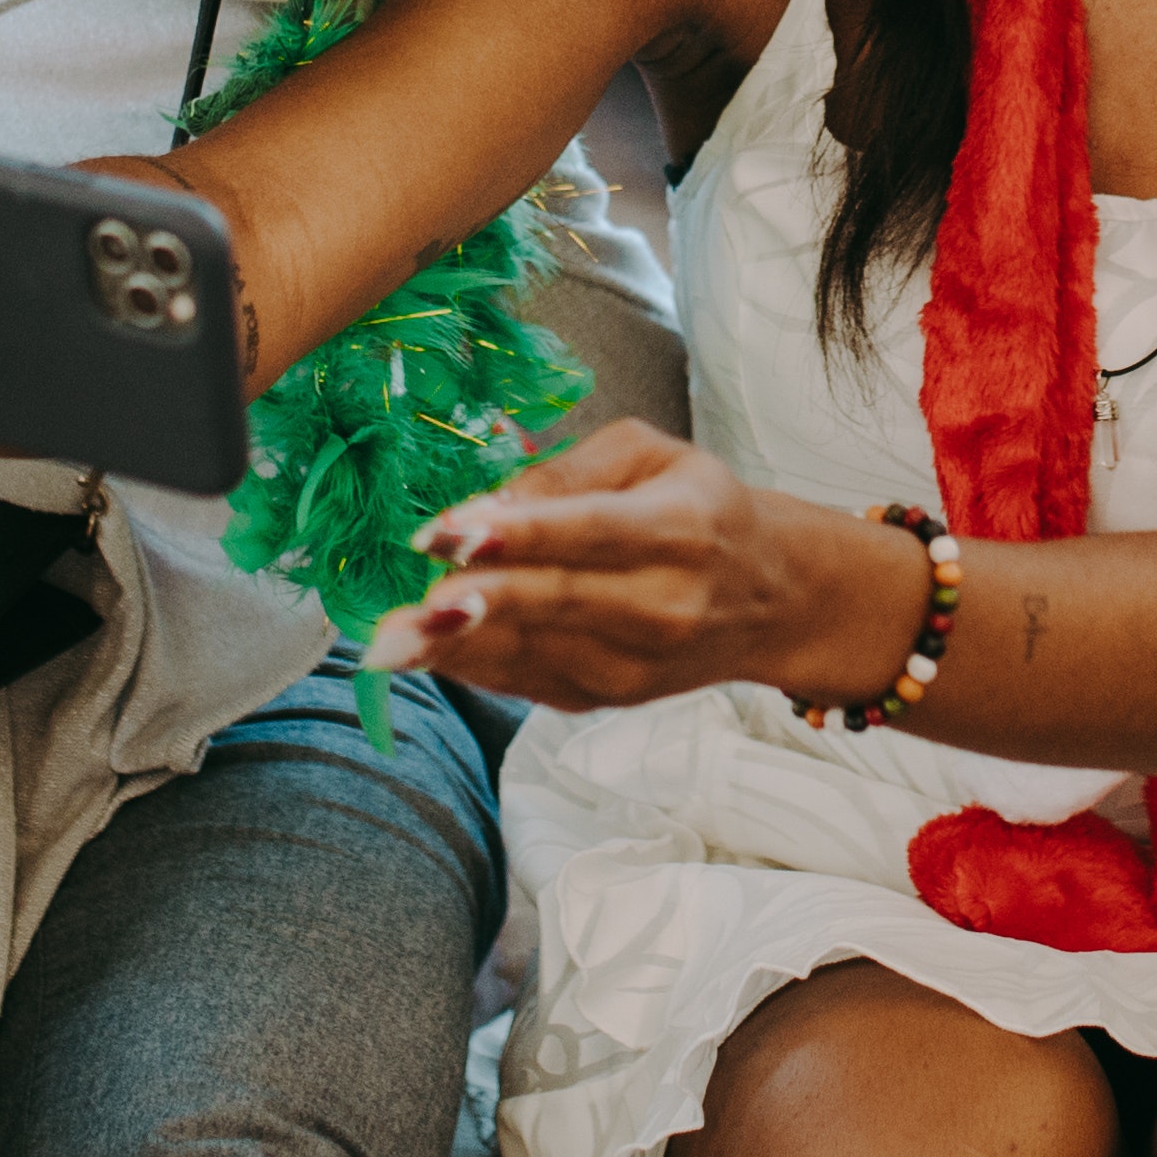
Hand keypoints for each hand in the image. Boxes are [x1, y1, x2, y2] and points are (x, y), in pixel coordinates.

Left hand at [370, 419, 927, 712]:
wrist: (769, 600)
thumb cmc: (698, 508)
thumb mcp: (650, 457)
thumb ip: (570, 472)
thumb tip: (490, 505)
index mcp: (680, 530)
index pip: (590, 532)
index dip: (516, 535)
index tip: (444, 535)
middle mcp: (664, 606)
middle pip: (557, 604)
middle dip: (474, 607)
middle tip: (401, 613)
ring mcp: (634, 665)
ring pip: (533, 655)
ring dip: (454, 650)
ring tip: (387, 644)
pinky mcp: (606, 699)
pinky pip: (526, 683)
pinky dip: (471, 667)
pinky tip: (422, 651)